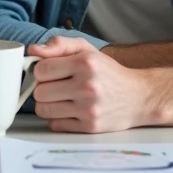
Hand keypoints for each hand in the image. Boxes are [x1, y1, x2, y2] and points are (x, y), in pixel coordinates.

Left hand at [28, 37, 148, 133]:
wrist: (138, 97)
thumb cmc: (108, 72)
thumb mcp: (86, 50)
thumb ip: (59, 45)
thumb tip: (33, 50)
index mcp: (85, 63)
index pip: (41, 70)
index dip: (41, 71)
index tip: (49, 72)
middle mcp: (87, 86)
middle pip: (39, 92)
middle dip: (43, 88)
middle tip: (56, 86)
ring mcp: (89, 109)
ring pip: (43, 110)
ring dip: (48, 104)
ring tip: (61, 98)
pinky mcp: (89, 127)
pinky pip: (55, 124)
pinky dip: (57, 118)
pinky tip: (69, 110)